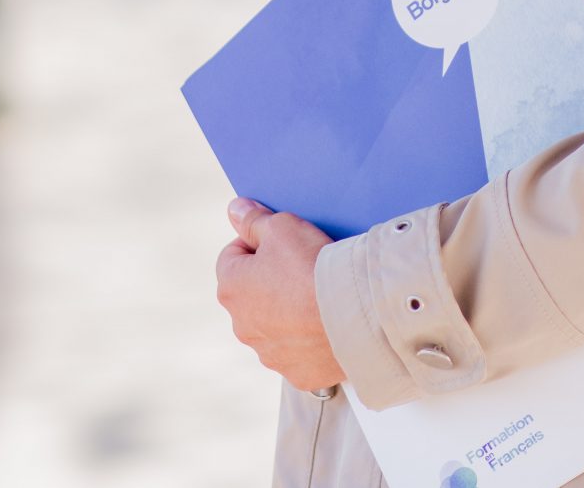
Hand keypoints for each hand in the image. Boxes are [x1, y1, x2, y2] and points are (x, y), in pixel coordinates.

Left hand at [214, 197, 346, 393]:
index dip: (257, 243)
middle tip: (304, 268)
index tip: (283, 242)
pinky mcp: (297, 374)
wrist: (353, 315)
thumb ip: (255, 219)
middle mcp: (242, 326)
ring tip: (320, 298)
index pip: (233, 255)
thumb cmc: (313, 268)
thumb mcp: (283, 227)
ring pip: (275, 326)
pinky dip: (310, 341)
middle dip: (272, 280)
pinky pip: (299, 353)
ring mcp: (269, 354)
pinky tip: (329, 326)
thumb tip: (234, 210)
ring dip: (289, 313)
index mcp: (230, 288)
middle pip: (252, 293)